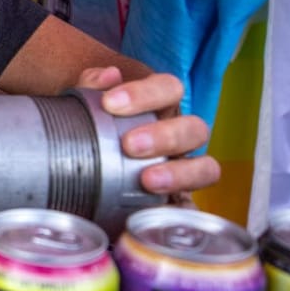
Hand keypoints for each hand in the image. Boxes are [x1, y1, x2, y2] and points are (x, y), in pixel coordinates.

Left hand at [78, 66, 219, 199]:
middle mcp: (179, 135)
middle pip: (195, 129)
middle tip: (129, 145)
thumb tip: (107, 76)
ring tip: (148, 180)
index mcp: (161, 105)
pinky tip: (163, 214)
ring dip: (180, 173)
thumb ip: (92, 86)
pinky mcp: (179, 200)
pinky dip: (182, 211)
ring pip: (206, 168)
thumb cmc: (92, 127)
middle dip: (165, 136)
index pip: (169, 88)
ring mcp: (184, 168)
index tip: (110, 103)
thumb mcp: (88, 105)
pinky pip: (191, 208)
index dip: (145, 93)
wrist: (84, 164)